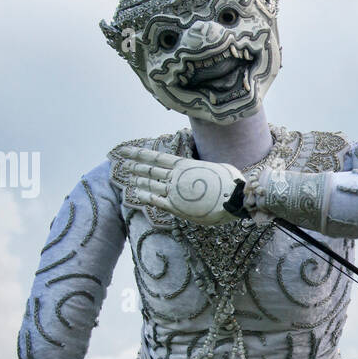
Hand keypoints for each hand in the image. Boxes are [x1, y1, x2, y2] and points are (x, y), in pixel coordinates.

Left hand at [114, 146, 244, 225]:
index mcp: (185, 165)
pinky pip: (157, 200)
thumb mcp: (216, 167)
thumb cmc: (231, 182)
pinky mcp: (177, 207)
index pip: (156, 158)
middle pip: (150, 170)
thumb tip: (206, 170)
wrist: (233, 200)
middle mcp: (176, 177)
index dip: (139, 154)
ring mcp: (174, 192)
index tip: (125, 151)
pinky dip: (146, 196)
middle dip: (135, 166)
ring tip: (129, 177)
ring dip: (139, 181)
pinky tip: (137, 193)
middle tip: (123, 163)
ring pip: (151, 185)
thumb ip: (204, 169)